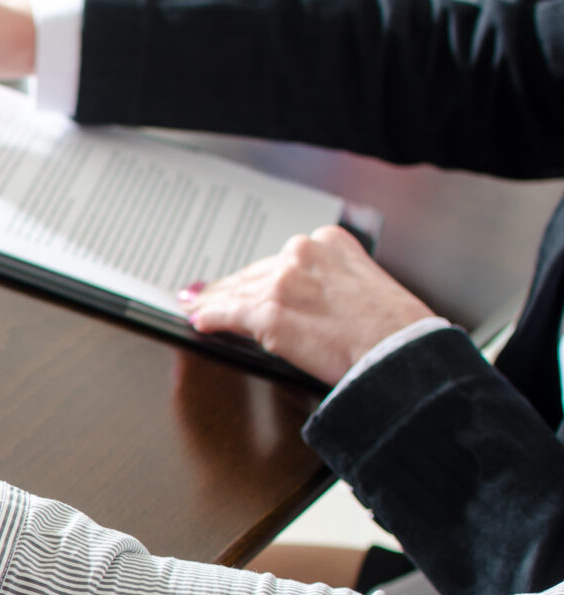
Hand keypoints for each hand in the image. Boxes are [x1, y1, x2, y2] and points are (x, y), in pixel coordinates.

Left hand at [179, 225, 437, 384]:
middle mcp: (303, 254)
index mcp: (329, 242)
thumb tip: (302, 299)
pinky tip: (199, 320)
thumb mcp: (362, 284)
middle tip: (205, 291)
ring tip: (195, 305)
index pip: (280, 260)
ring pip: (238, 292)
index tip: (242, 279)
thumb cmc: (392, 328)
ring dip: (213, 301)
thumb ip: (329, 280)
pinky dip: (210, 317)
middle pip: (254, 273)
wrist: (398, 352)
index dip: (256, 274)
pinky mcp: (269, 313)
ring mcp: (283, 282)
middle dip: (229, 286)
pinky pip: (228, 314)